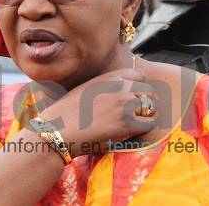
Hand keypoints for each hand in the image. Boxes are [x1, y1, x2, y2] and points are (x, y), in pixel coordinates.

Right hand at [36, 69, 156, 156]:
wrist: (57, 130)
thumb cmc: (67, 113)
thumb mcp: (87, 88)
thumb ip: (107, 86)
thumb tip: (121, 90)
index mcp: (111, 77)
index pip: (140, 75)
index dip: (139, 87)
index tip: (136, 96)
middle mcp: (120, 87)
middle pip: (149, 90)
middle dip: (146, 101)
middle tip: (139, 113)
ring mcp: (125, 103)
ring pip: (151, 107)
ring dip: (146, 115)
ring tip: (136, 123)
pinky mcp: (126, 122)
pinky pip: (149, 123)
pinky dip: (144, 128)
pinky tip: (134, 132)